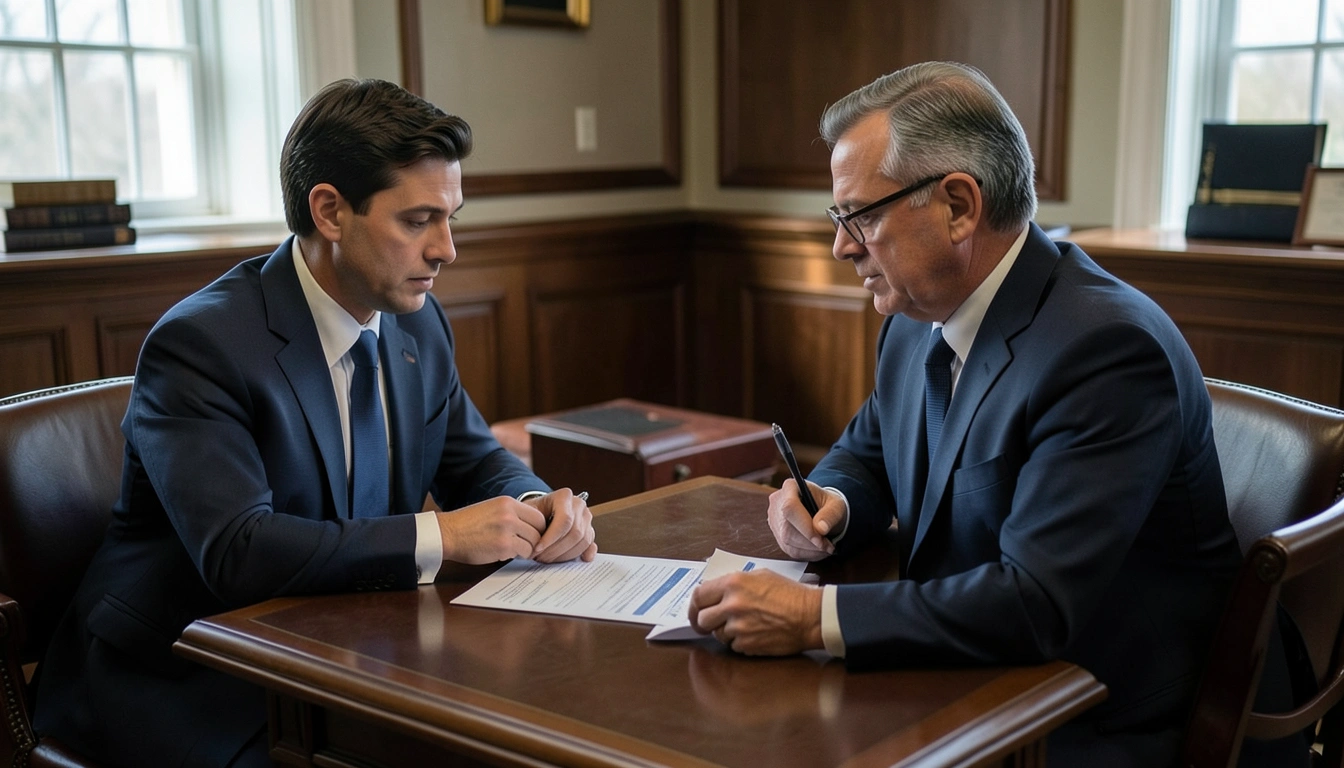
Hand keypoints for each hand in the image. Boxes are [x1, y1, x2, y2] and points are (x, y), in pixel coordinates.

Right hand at [436, 496, 545, 564]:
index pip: (538, 515)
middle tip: (526, 546)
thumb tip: (532, 526)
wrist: (447, 534)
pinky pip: (523, 552)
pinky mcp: (503, 545)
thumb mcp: (492, 509)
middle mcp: (510, 513)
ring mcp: (507, 528)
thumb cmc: (467, 525)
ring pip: (534, 542)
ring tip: (514, 551)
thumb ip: (511, 514)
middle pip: (539, 529)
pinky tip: (505, 554)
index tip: (531, 536)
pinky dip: (517, 556)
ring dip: (526, 549)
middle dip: (535, 540)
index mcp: (508, 502)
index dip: (538, 528)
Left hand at [523, 488, 597, 562]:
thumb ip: (531, 523)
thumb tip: (533, 543)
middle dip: (556, 549)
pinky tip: (577, 560)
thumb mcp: (527, 512)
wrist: (539, 512)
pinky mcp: (589, 530)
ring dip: (564, 554)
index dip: (551, 538)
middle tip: (540, 557)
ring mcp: (586, 517)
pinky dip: (583, 554)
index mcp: (564, 496)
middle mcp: (578, 505)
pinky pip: (589, 545)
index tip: (537, 549)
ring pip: (582, 541)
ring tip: (547, 558)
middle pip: (575, 532)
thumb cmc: (533, 512)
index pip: (565, 519)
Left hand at [687, 569, 823, 655]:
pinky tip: (756, 633)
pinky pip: (733, 646)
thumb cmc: (789, 594)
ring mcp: (738, 627)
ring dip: (726, 632)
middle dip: (706, 622)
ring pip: (717, 634)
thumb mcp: (760, 576)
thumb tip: (715, 592)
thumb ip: (734, 583)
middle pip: (701, 619)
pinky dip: (740, 642)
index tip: (697, 611)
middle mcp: (731, 605)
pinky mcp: (747, 645)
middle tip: (713, 623)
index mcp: (733, 583)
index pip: (698, 595)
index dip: (694, 605)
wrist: (811, 616)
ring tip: (746, 625)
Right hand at [768, 480, 841, 560]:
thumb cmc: (828, 504)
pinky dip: (806, 553)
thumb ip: (830, 514)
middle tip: (828, 546)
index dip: (804, 526)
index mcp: (791, 487)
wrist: (822, 509)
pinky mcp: (777, 534)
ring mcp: (775, 519)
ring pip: (787, 541)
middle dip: (810, 542)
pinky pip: (788, 549)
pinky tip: (817, 550)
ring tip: (825, 547)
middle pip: (787, 528)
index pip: (790, 508)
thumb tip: (821, 528)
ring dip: (809, 549)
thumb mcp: (836, 505)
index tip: (820, 539)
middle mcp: (778, 502)